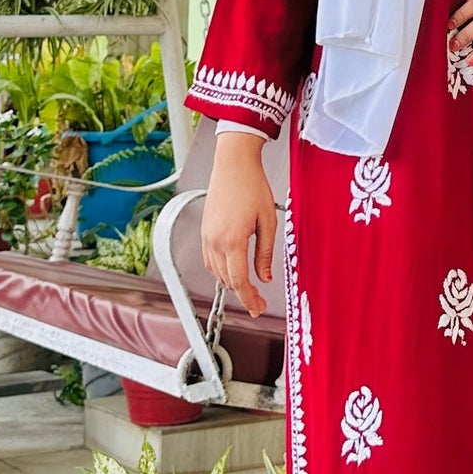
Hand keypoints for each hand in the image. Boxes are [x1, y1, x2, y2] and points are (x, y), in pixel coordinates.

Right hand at [201, 130, 276, 317]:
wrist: (233, 165)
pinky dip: (221, 270)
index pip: (239, 281)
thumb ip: (265, 253)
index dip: (249, 299)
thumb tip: (265, 277)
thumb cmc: (252, 187)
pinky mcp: (204, 231)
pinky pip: (209, 260)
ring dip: (232, 283)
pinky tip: (233, 270)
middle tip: (258, 301)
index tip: (258, 308)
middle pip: (226, 280)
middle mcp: (215, 242)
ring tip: (249, 288)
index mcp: (233, 241)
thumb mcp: (268, 222)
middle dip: (243, 294)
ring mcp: (207, 237)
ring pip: (216, 272)